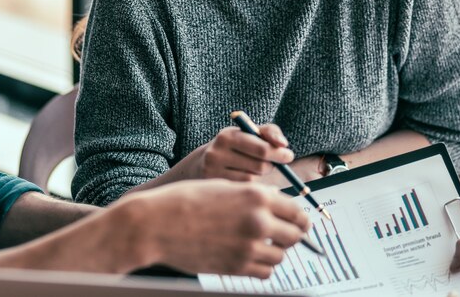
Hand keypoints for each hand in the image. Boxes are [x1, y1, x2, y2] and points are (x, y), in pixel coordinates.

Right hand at [138, 179, 310, 277]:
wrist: (160, 222)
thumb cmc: (188, 199)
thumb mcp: (227, 186)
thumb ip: (254, 197)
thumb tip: (277, 206)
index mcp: (257, 196)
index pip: (297, 211)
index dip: (300, 217)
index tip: (298, 220)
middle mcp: (258, 221)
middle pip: (295, 235)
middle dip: (291, 233)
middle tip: (282, 232)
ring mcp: (248, 247)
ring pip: (281, 256)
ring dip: (275, 250)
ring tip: (259, 242)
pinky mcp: (237, 268)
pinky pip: (265, 272)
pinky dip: (262, 265)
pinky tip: (250, 254)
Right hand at [198, 124, 293, 181]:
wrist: (201, 164)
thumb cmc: (235, 147)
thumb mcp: (248, 134)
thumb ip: (269, 132)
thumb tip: (283, 144)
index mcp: (227, 136)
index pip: (261, 148)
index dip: (279, 153)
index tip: (288, 155)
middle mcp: (217, 153)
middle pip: (259, 166)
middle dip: (271, 165)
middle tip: (272, 164)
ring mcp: (212, 172)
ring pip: (252, 180)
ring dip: (261, 177)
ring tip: (257, 171)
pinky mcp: (213, 188)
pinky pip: (242, 191)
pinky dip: (251, 188)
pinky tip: (248, 182)